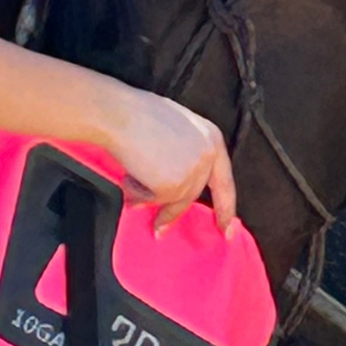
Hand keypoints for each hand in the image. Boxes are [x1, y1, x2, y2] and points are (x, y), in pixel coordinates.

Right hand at [105, 86, 237, 235]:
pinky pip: (154, 200)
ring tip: (129, 185)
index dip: (225, 208)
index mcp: (212, 138)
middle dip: (172, 213)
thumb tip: (176, 185)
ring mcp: (192, 172)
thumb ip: (185, 152)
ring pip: (171, 200)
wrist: (119, 114)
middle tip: (159, 231)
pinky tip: (128, 176)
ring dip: (147, 197)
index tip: (227, 229)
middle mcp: (208, 156)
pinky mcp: (174, 185)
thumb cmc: (138, 115)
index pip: (224, 181)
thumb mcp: (177, 128)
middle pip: (192, 195)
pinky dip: (137, 193)